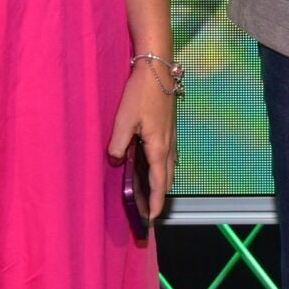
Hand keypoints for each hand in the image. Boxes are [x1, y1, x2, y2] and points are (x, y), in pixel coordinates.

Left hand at [107, 60, 179, 221]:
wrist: (158, 69)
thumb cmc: (141, 93)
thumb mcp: (124, 120)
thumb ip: (118, 144)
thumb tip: (116, 160)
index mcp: (158, 147)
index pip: (159, 183)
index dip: (157, 202)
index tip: (153, 219)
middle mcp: (169, 145)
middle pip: (167, 178)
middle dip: (160, 195)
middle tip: (149, 209)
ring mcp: (172, 136)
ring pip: (169, 167)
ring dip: (162, 182)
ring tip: (150, 192)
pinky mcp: (170, 128)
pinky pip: (169, 156)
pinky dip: (162, 167)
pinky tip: (152, 165)